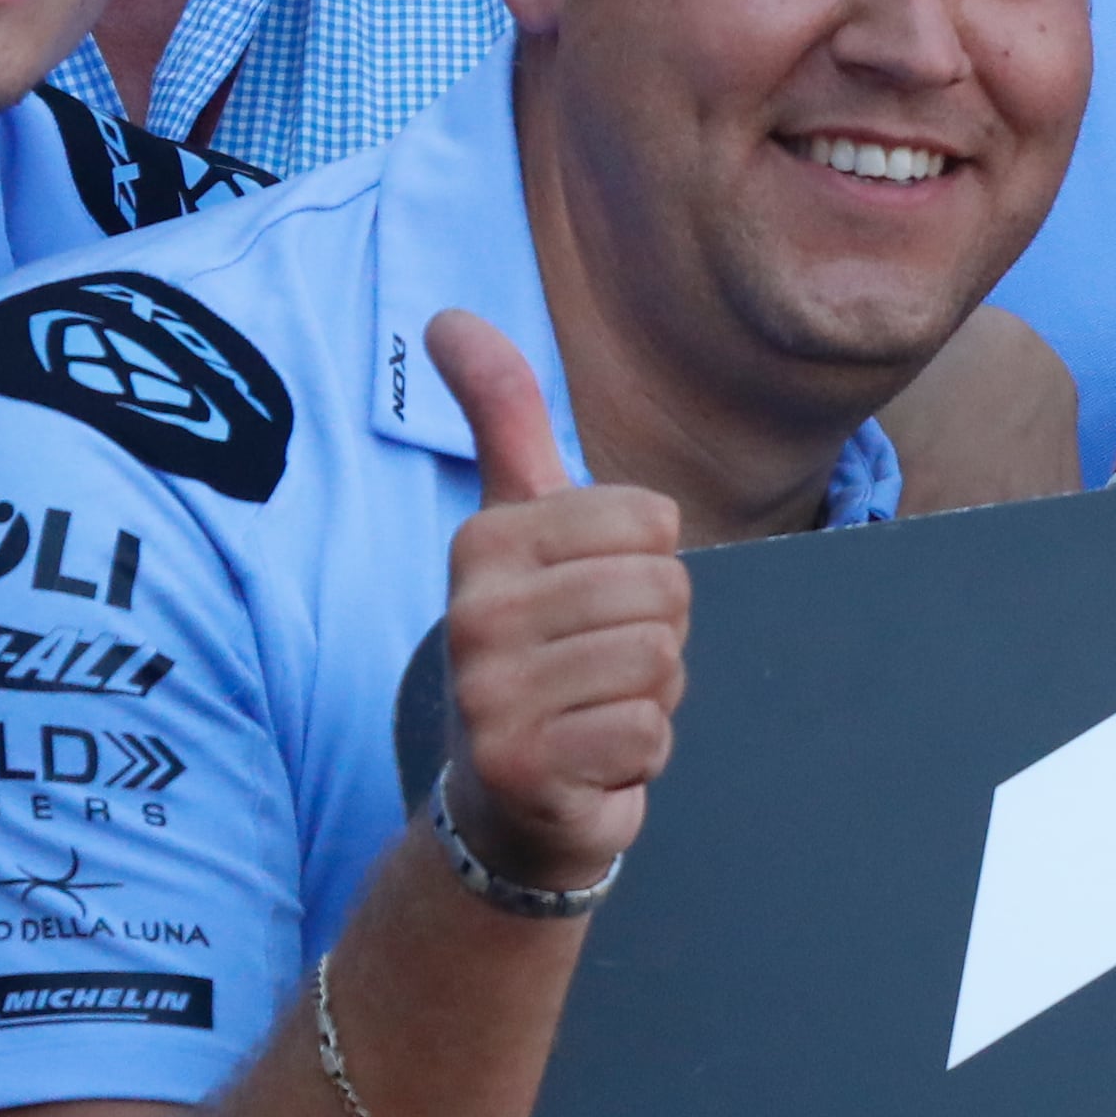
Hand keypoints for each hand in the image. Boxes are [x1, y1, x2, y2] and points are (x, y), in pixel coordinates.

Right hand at [428, 308, 687, 899]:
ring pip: (662, 661)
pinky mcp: (524, 768)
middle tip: (597, 668)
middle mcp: (474, 613)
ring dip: (651, 696)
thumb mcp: (517, 525)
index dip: (649, 568)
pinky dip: (640, 754)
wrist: (503, 801)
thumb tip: (450, 315)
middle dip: (657, 636)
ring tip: (593, 710)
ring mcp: (492, 696)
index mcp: (485, 542)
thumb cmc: (536, 648)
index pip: (654, 522)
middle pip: (665, 592)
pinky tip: (591, 760)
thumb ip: (503, 420)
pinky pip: (650, 734)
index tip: (591, 603)